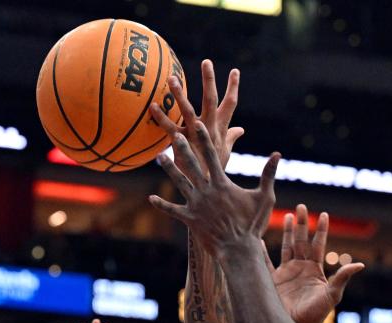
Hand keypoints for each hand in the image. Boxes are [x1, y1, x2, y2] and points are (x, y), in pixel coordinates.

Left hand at [148, 116, 279, 253]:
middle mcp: (206, 192)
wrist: (238, 250)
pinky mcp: (190, 219)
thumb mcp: (264, 197)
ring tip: (159, 157)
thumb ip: (268, 174)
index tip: (197, 124)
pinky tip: (151, 198)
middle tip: (174, 135)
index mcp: (222, 184)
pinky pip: (173, 210)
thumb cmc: (252, 224)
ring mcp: (196, 205)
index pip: (212, 156)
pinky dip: (162, 205)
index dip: (204, 139)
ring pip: (180, 183)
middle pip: (192, 165)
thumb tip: (278, 154)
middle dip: (183, 148)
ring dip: (169, 169)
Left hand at [153, 59, 243, 176]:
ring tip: (172, 78)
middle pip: (211, 101)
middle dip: (210, 81)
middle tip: (207, 61)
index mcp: (221, 131)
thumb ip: (231, 138)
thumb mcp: (226, 154)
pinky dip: (160, 117)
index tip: (235, 70)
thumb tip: (240, 129)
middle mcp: (209, 130)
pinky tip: (151, 106)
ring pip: (188, 111)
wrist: (205, 191)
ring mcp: (194, 137)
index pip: (231, 105)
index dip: (233, 88)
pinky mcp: (180, 145)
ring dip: (180, 94)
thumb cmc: (216, 173)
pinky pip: (169, 128)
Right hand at [271, 204, 363, 322]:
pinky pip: (266, 263)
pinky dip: (262, 252)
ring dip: (288, 231)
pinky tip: (258, 240)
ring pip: (288, 246)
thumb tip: (360, 264)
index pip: (318, 244)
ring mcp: (287, 273)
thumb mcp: (333, 295)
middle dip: (303, 223)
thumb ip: (342, 278)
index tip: (324, 214)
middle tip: (301, 206)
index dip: (321, 230)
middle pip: (302, 241)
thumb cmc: (317, 313)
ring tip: (289, 215)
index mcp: (315, 269)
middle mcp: (301, 267)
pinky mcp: (273, 281)